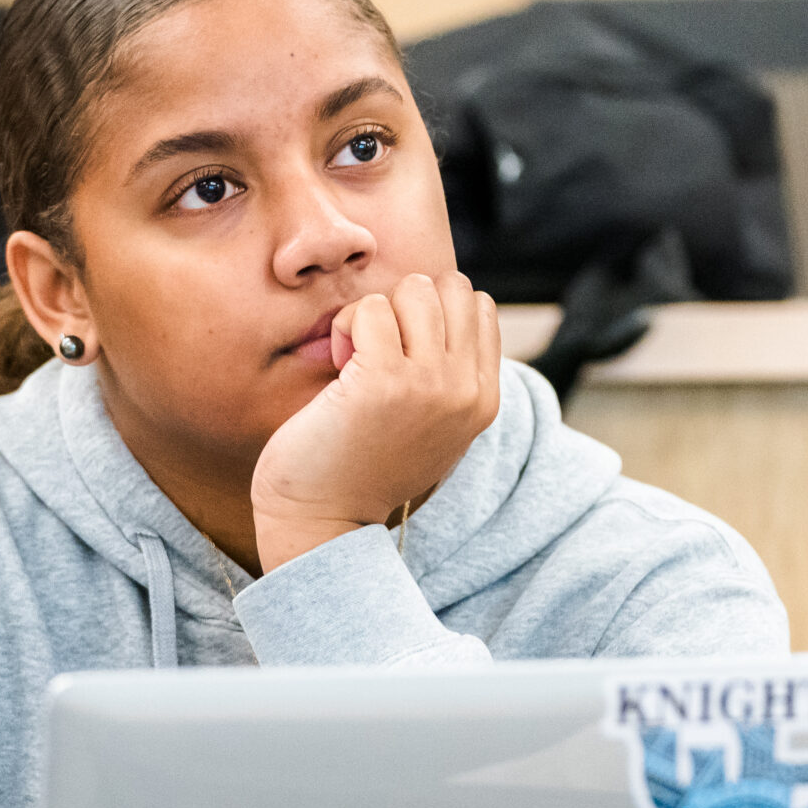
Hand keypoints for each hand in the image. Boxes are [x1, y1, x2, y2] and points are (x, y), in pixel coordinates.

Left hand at [250, 272, 501, 572]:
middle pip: (451, 288)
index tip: (402, 353)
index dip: (431, 312)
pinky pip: (370, 308)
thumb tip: (440, 300)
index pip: (478, 306)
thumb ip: (449, 372)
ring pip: (414, 289)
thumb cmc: (363, 464)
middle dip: (407, 304)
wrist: (323, 519)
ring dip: (376, 312)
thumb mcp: (430, 422)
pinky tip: (339, 365)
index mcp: (484, 399)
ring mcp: (431, 385)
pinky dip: (347, 325)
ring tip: (357, 356)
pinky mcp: (385, 381)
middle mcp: (467, 391)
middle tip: (378, 350)